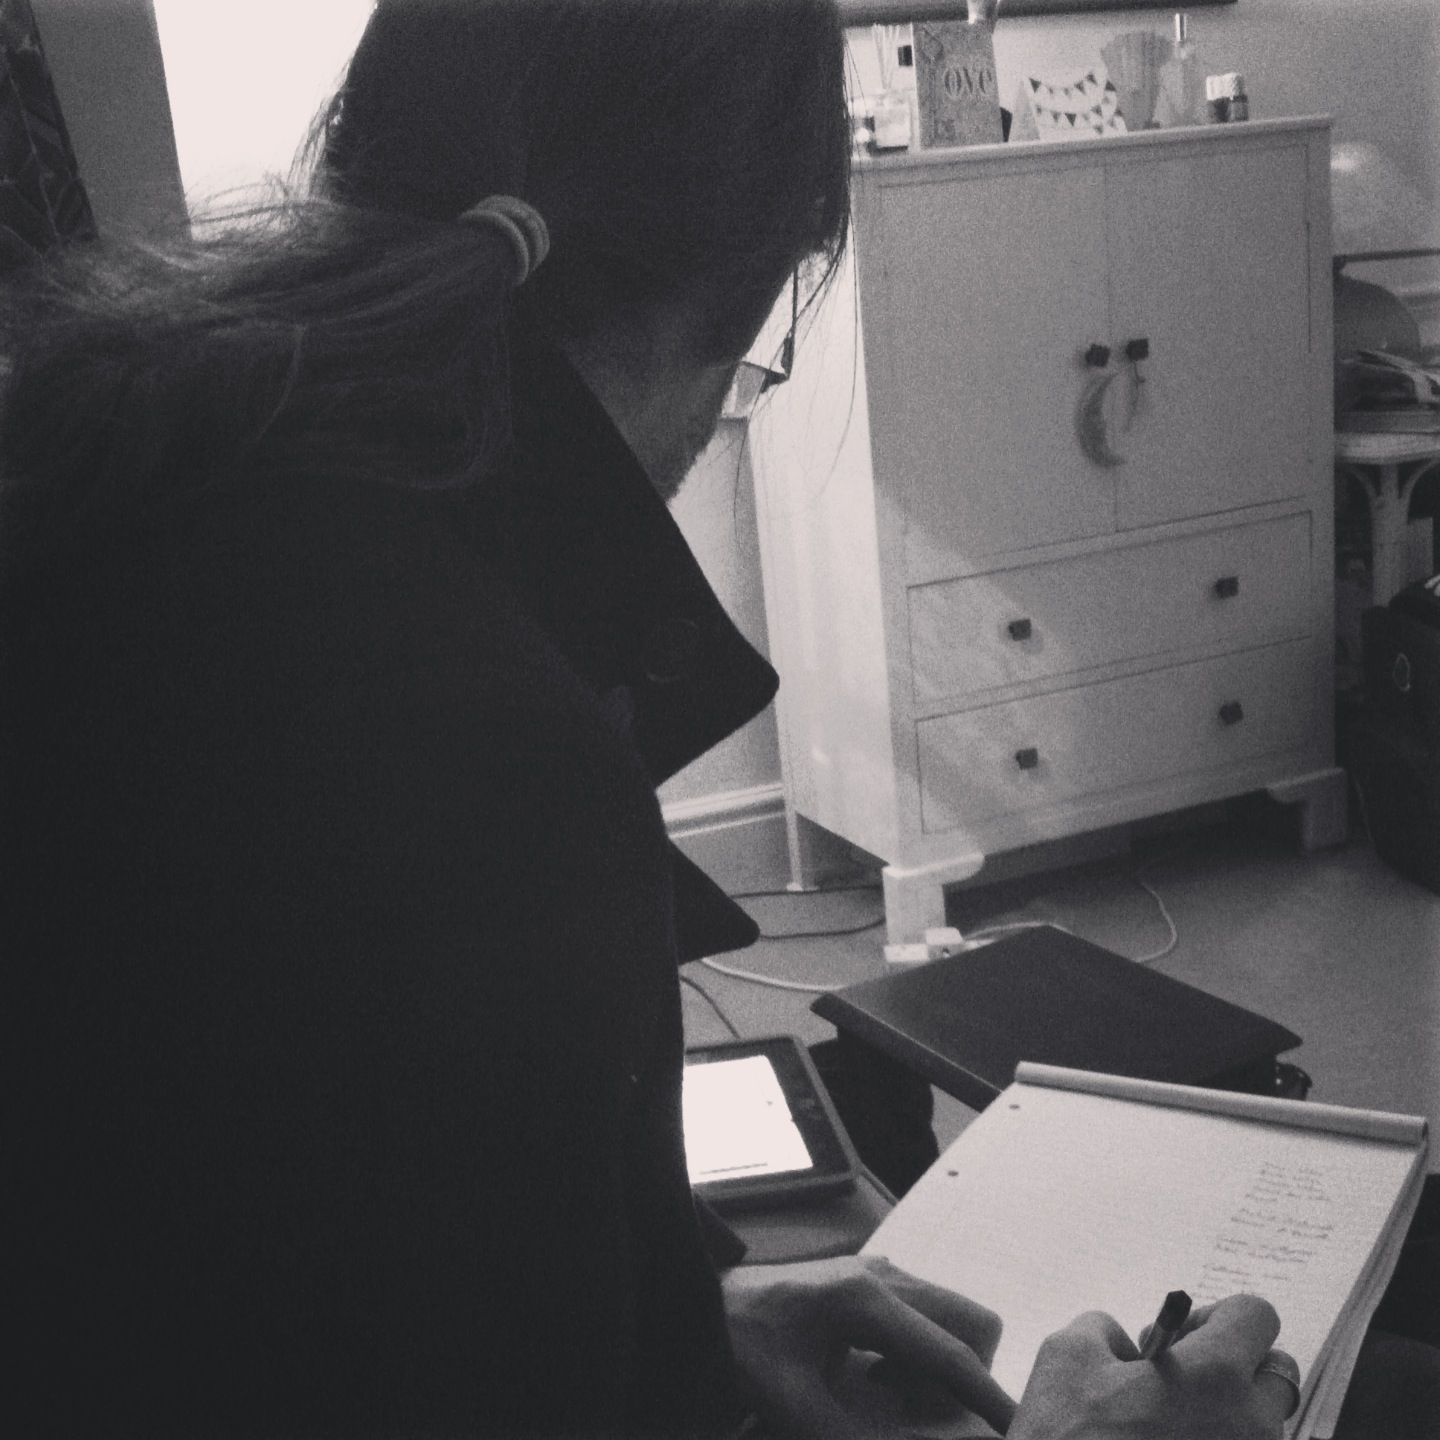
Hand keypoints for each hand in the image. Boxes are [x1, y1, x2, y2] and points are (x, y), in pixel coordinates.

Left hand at [721, 1253, 1014, 1438]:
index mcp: (867, 1299)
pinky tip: (873, 1379)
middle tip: (936, 1419)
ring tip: (890, 1399)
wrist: (698, 1303)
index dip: (992, 1401)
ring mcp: (875, 1272)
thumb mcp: (793, 1403)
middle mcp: (881, 1275)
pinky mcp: (865, 1281)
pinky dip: (916, 1353)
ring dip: (938, 1365)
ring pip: (946, 1316)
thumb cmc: (738, 1345)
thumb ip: (854, 1436)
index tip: (1020, 1432)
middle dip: (968, 1376)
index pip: (953, 1354)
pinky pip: (919, 1316)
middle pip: (967, 1321)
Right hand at [1008, 1293, 1298, 1439]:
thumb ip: (1104, 1329)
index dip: (1217, 1316)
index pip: (1256, 1317)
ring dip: (1226, 1416)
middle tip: (1180, 1381)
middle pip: (1275, 1375)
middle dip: (1234, 1369)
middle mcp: (1249, 1426)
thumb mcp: (1065, 1356)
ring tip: (1168, 1426)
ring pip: (1262, 1428)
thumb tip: (1125, 1347)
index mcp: (1215, 1374)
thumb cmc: (1070, 1439)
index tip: (1184, 1337)